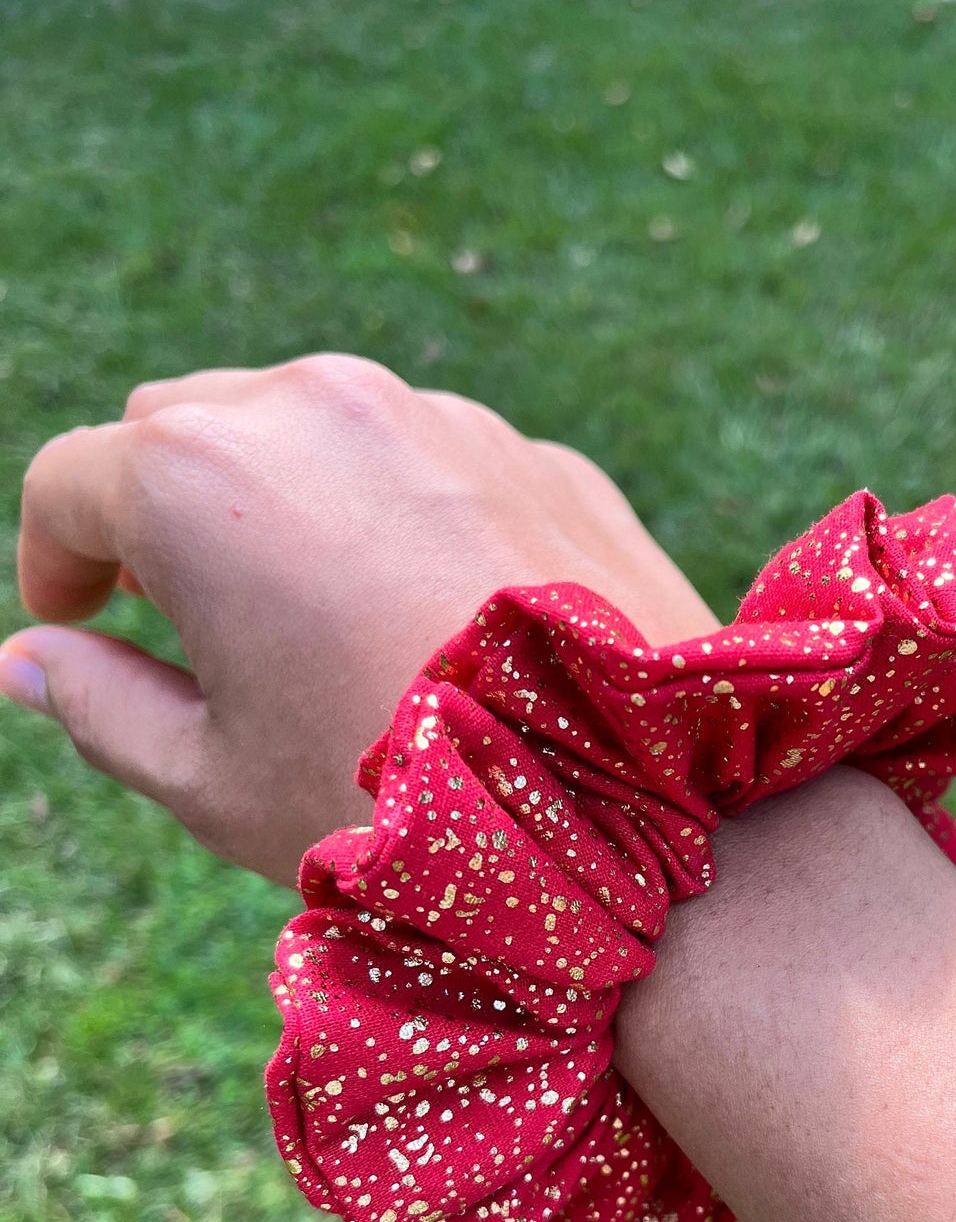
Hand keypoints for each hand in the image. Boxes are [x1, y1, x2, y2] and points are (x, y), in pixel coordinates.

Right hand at [2, 355, 715, 883]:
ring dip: (288, 503)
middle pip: (185, 426)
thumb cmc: (389, 804)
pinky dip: (404, 516)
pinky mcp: (539, 455)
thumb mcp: (210, 779)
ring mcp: (443, 419)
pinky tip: (430, 619)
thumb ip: (98, 705)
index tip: (77, 623)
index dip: (54, 560)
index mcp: (199, 474)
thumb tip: (31, 659)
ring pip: (319, 431)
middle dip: (163, 512)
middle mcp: (316, 406)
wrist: (630, 814)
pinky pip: (436, 464)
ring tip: (319, 622)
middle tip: (188, 618)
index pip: (70, 483)